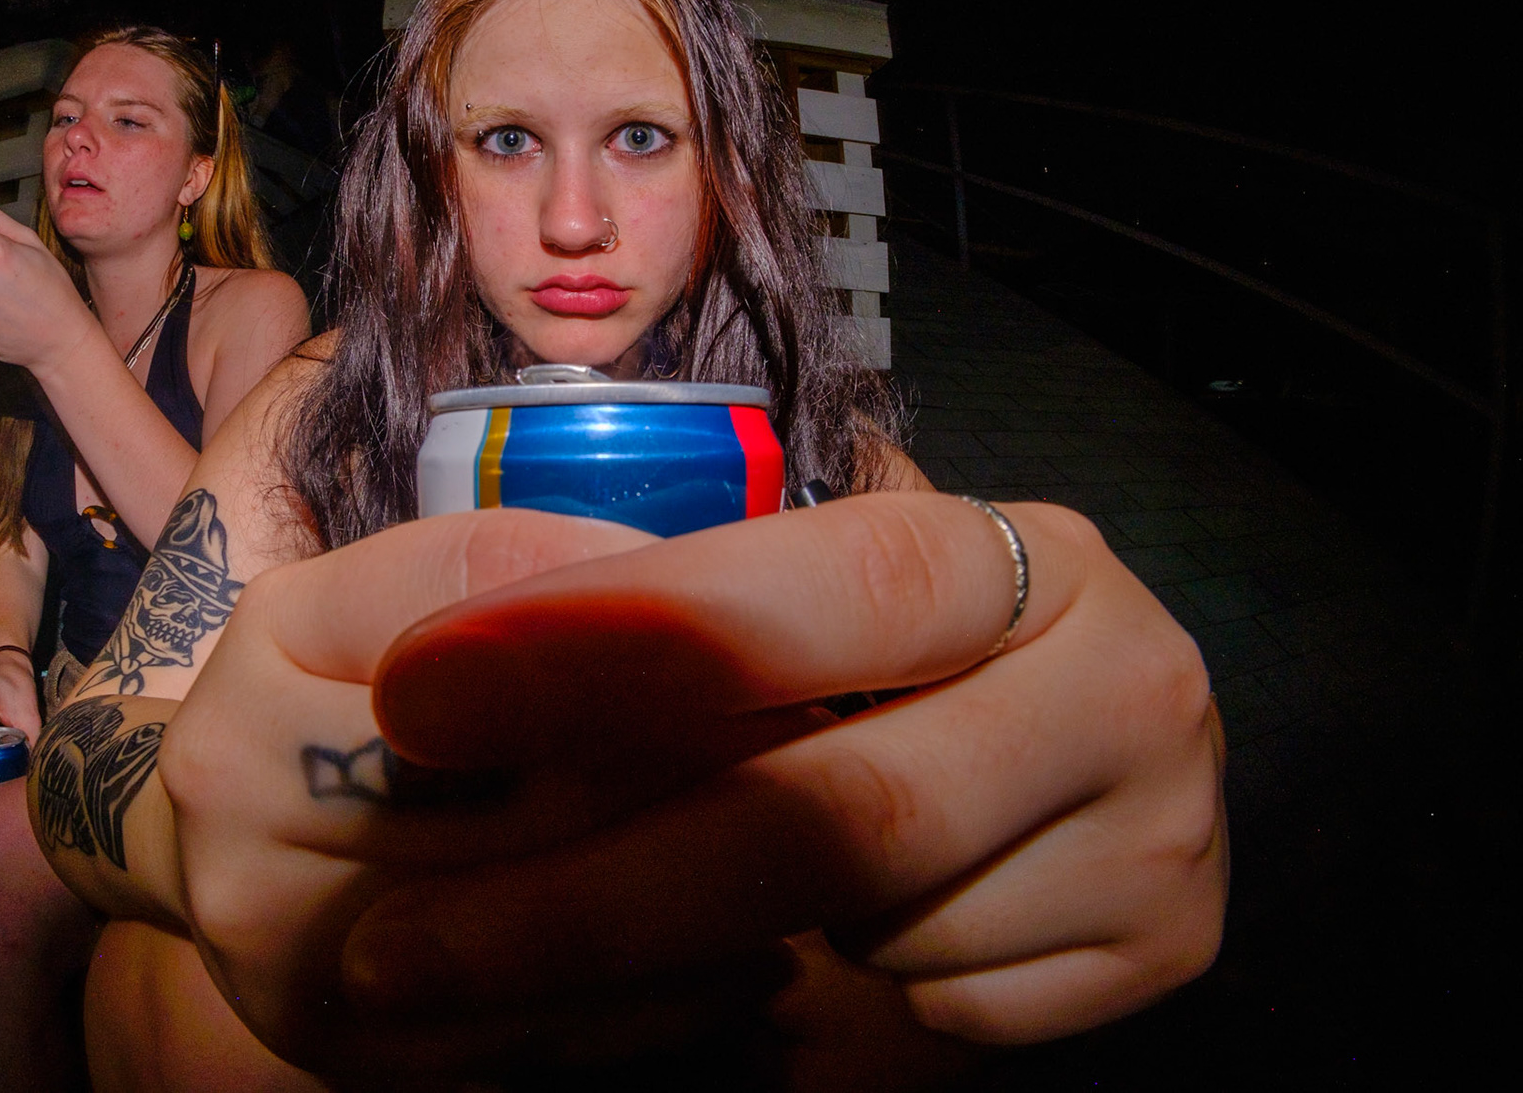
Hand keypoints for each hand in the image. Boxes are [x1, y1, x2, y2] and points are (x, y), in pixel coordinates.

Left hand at [163, 496, 1225, 1082]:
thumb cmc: (895, 653)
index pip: (813, 587)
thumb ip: (697, 606)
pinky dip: (851, 990)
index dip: (612, 642)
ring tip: (663, 894)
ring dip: (730, 934)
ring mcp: (1162, 825)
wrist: (1093, 736)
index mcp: (1013, 554)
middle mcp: (1123, 674)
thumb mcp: (819, 592)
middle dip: (590, 893)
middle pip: (831, 812)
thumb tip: (447, 640)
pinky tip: (833, 935)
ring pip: (876, 930)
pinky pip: (950, 1010)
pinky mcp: (1167, 948)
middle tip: (396, 954)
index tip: (422, 695)